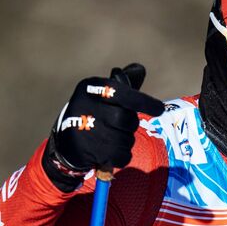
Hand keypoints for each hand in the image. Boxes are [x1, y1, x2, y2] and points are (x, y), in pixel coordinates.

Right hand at [43, 63, 165, 190]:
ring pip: (124, 139)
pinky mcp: (87, 151)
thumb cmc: (92, 113)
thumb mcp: (102, 93)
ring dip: (126, 141)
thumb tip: (140, 69)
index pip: (122, 93)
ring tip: (114, 139)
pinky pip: (120, 155)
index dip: (143, 101)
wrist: (66, 142)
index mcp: (90, 87)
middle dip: (131, 125)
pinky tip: (112, 151)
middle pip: (124, 119)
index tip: (159, 109)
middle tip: (124, 126)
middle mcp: (85, 106)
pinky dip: (122, 156)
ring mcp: (84, 130)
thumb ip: (123, 84)